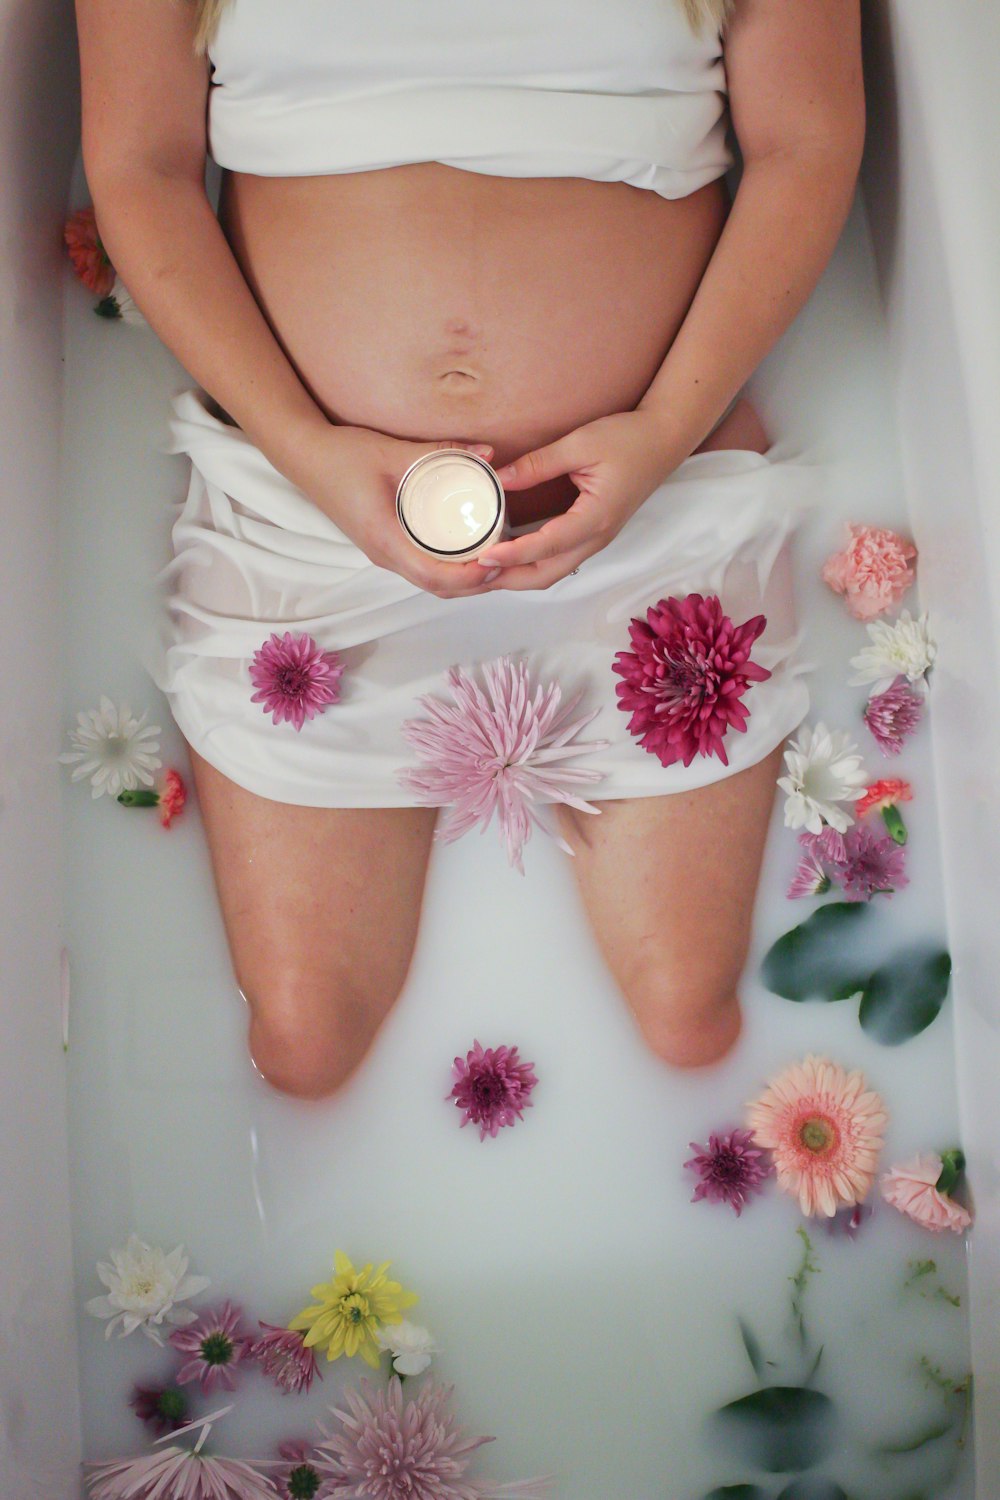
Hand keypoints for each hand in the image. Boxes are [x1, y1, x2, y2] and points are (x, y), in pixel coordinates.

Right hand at [292, 423, 502, 598]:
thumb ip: (442, 451)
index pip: (434, 577)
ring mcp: (382, 553)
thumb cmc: (342, 456)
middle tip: (509, 563)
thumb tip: (489, 454)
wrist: (303, 456)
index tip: (498, 563)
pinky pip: (420, 568)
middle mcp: (384, 555)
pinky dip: (447, 569)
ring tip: (495, 559)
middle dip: (475, 583)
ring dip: (463, 580)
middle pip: (437, 587)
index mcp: (386, 539)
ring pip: (429, 581)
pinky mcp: (382, 545)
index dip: (469, 578)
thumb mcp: (394, 451)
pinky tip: (467, 550)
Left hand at [478, 409, 679, 589]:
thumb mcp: (580, 443)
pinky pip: (558, 560)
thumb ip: (538, 463)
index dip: (513, 555)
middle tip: (473, 576)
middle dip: (509, 580)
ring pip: (552, 573)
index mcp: (596, 518)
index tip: (483, 557)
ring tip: (485, 572)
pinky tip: (509, 556)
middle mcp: (597, 538)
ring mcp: (596, 540)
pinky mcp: (592, 535)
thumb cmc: (628, 439)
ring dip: (518, 576)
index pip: (547, 546)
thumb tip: (499, 478)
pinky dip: (531, 564)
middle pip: (547, 575)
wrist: (663, 441)